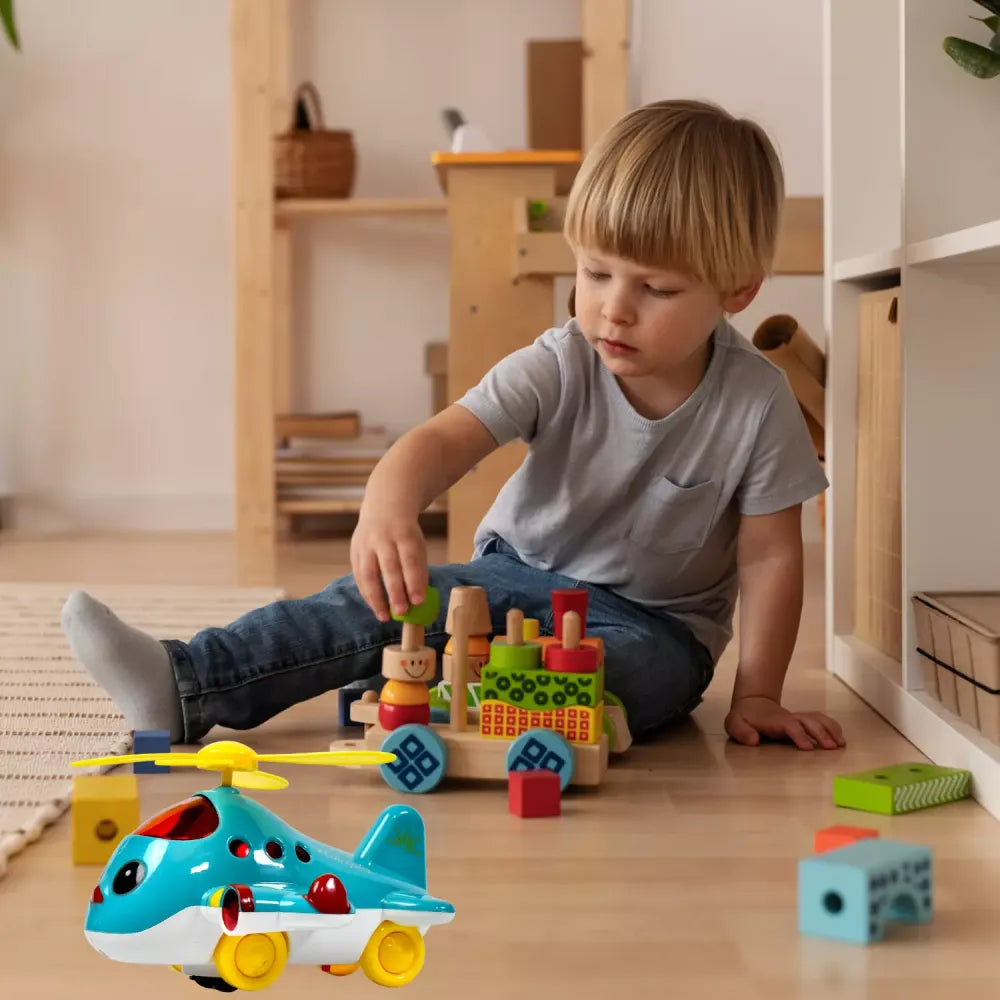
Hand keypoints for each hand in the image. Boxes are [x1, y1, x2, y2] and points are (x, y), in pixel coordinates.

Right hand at [350, 511, 427, 621]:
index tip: (418, 601)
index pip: (409, 560)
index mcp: (404, 534)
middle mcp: (382, 538)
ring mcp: (365, 544)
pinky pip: (358, 576)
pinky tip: (375, 607)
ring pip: (368, 573)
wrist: (383, 508)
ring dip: (376, 598)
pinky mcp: (354, 551)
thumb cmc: (405, 533)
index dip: (414, 581)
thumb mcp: (417, 544)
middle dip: (394, 592)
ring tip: (384, 616)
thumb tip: (418, 598)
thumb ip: (417, 568)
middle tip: (401, 612)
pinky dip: (366, 593)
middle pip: (388, 568)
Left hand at [725, 696, 844, 750]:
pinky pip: (821, 720)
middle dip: (821, 734)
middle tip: (831, 748)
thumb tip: (753, 740)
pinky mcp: (803, 720)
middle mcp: (790, 718)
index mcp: (775, 721)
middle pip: (809, 722)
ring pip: (818, 719)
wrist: (752, 703)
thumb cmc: (744, 717)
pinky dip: (832, 727)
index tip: (807, 748)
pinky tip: (840, 738)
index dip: (799, 735)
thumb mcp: (734, 723)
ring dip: (830, 730)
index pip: (790, 726)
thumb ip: (741, 731)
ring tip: (841, 744)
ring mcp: (798, 718)